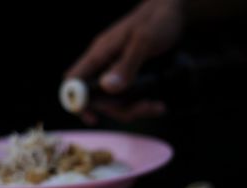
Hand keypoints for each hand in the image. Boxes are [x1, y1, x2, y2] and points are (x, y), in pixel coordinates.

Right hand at [65, 0, 183, 123]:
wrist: (172, 11)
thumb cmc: (157, 19)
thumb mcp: (144, 41)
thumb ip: (126, 64)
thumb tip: (108, 87)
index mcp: (99, 53)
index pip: (74, 80)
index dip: (76, 100)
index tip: (92, 117)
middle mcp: (104, 65)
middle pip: (97, 98)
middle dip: (118, 109)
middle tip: (144, 108)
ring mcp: (116, 71)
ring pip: (115, 100)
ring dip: (134, 109)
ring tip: (157, 106)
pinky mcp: (129, 75)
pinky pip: (127, 96)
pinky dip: (140, 103)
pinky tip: (156, 102)